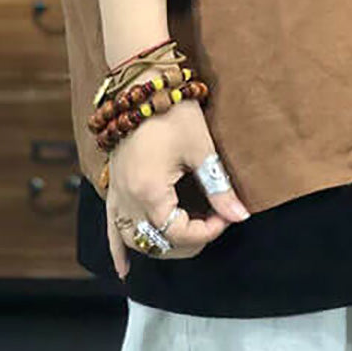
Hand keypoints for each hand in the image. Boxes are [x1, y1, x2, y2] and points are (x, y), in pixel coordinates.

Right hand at [106, 84, 249, 278]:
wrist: (143, 82)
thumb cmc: (173, 111)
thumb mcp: (200, 148)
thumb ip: (218, 187)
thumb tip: (240, 215)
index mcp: (149, 191)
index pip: (179, 232)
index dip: (207, 231)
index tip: (227, 215)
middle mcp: (127, 198)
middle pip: (156, 241)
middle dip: (187, 241)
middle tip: (213, 224)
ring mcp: (116, 192)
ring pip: (134, 238)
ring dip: (159, 245)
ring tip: (186, 242)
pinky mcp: (112, 184)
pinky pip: (111, 225)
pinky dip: (118, 248)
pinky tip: (123, 268)